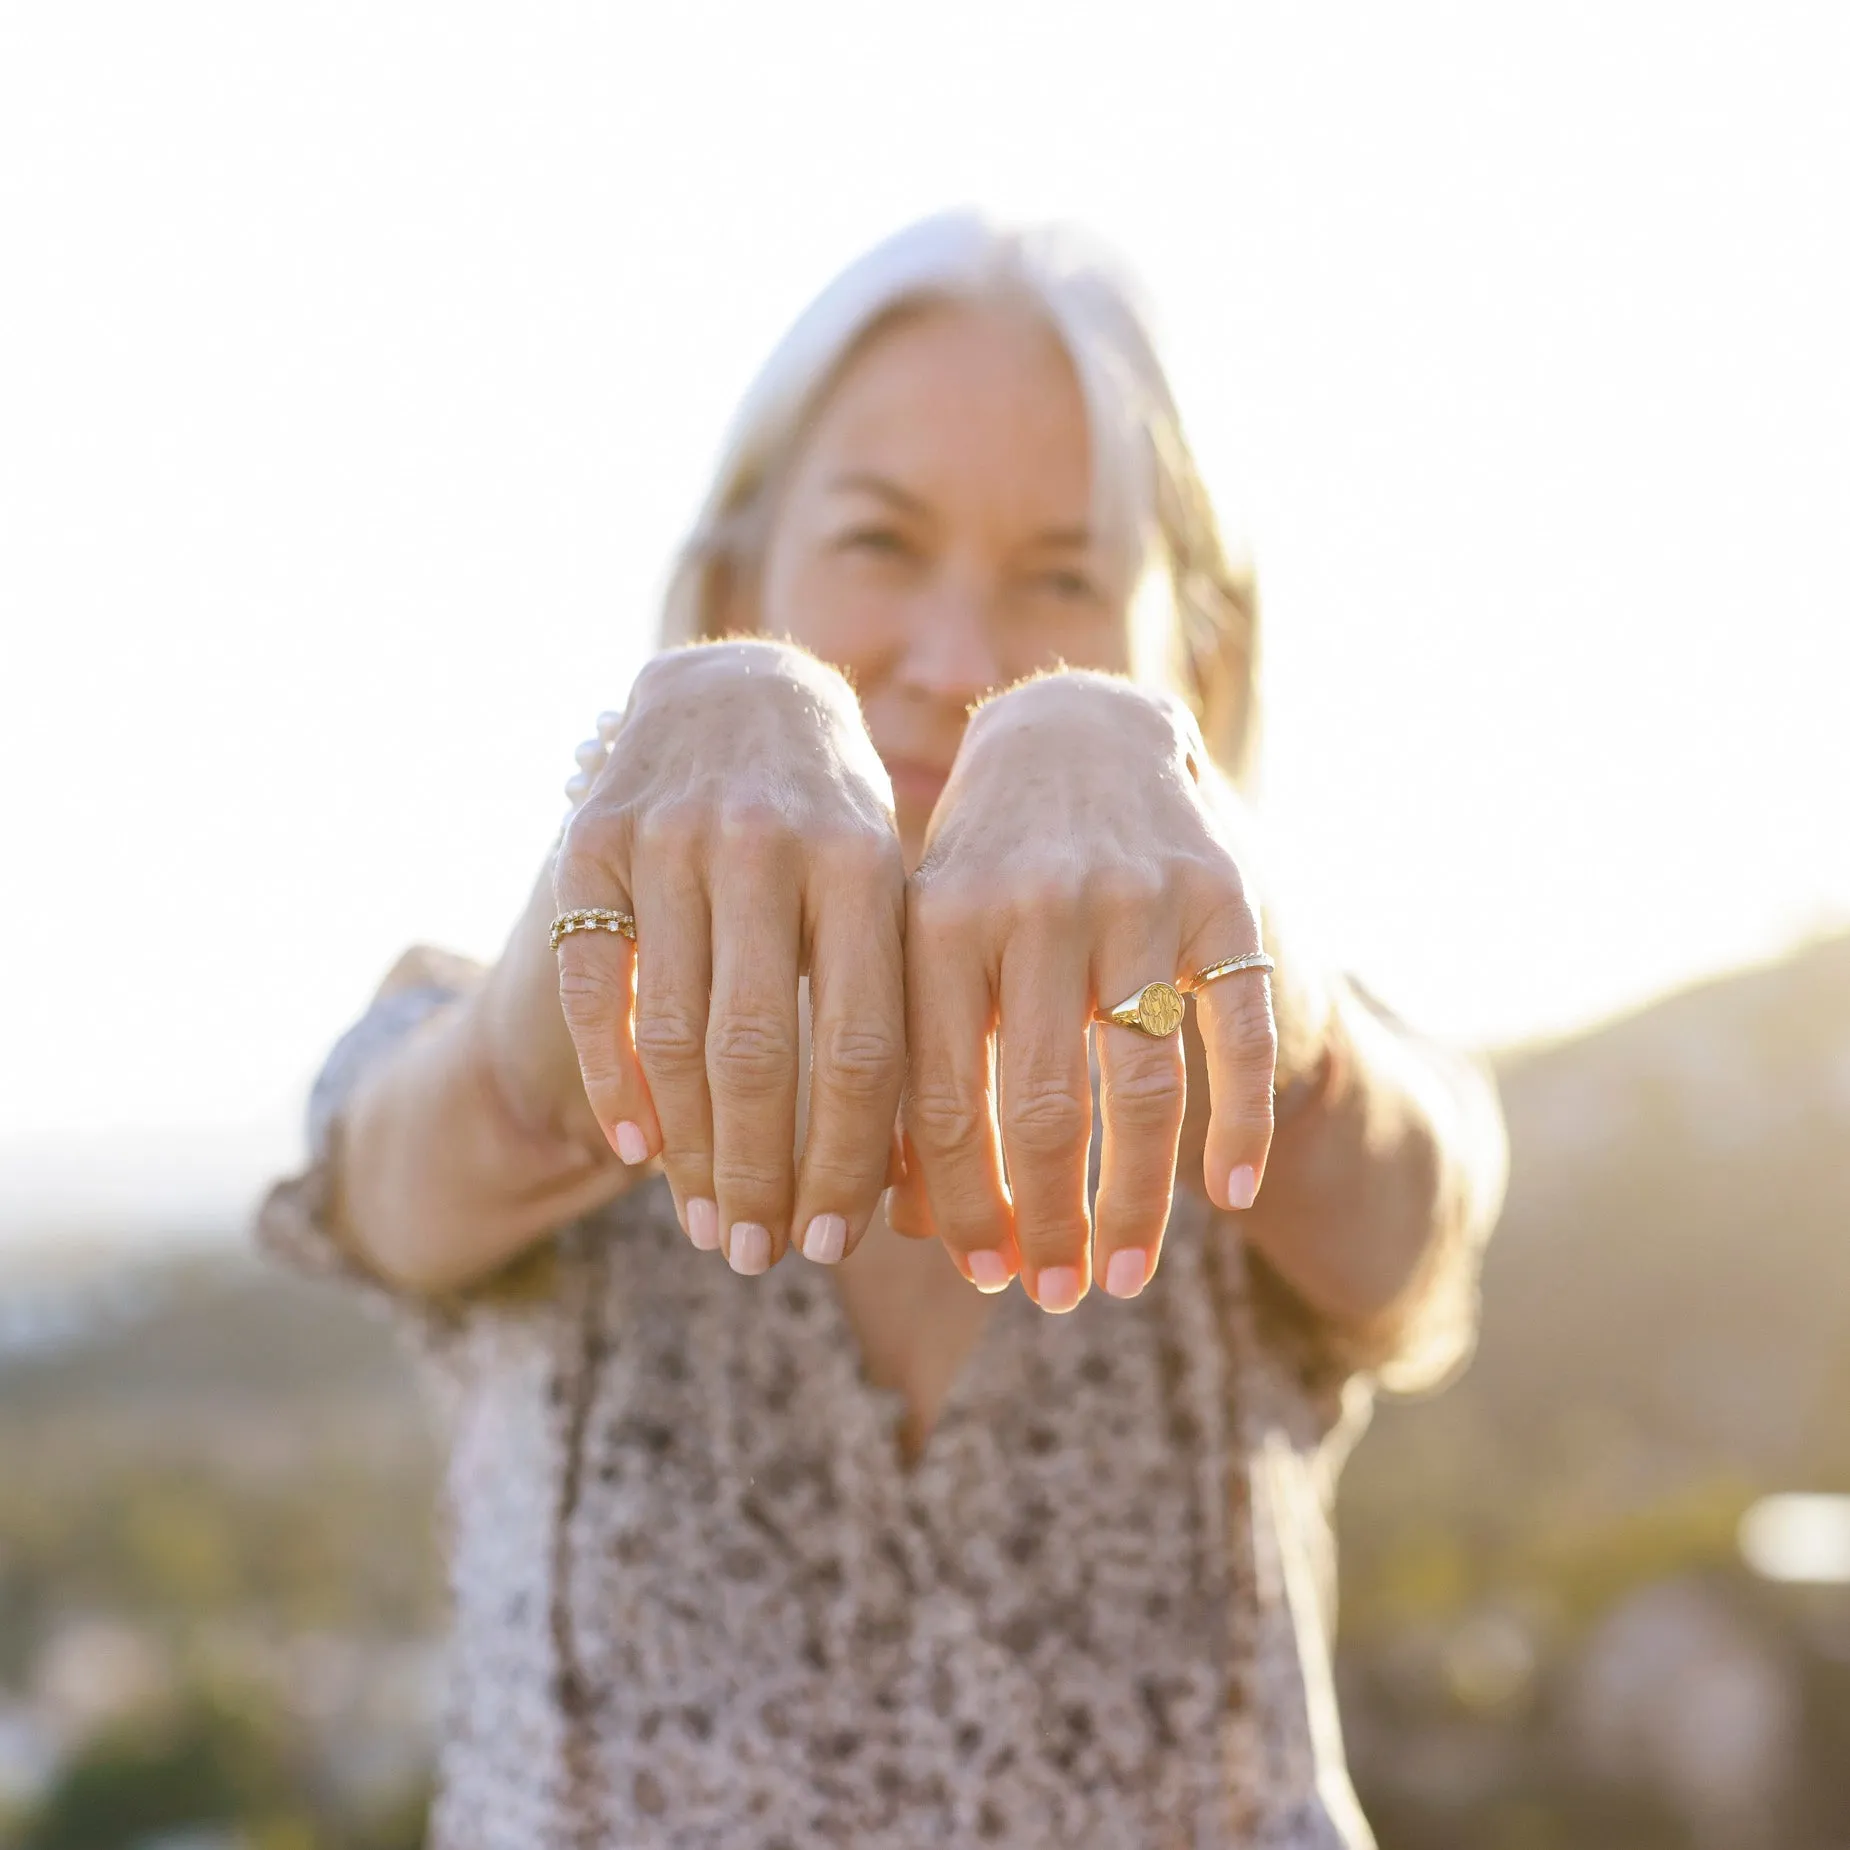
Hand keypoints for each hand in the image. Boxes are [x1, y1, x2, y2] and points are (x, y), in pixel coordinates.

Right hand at [553, 641, 907, 1272]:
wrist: (733, 689)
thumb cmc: (835, 822)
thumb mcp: (887, 882)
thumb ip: (893, 998)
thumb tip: (908, 1179)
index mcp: (864, 861)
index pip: (863, 1048)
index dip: (850, 1159)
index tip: (839, 1243)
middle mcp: (765, 842)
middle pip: (760, 1058)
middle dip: (761, 1178)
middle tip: (761, 1258)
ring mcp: (669, 838)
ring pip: (675, 1036)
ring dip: (689, 1151)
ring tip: (706, 1224)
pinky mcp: (589, 841)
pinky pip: (595, 990)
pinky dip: (613, 1078)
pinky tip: (632, 1148)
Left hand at [891, 672, 1276, 1309]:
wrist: (1082, 736)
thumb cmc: (984, 872)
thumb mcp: (927, 940)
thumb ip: (911, 1058)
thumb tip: (905, 1220)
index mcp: (937, 922)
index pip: (936, 1100)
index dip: (956, 1204)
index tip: (977, 1276)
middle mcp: (1034, 906)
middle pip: (1039, 1109)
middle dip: (1045, 1223)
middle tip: (1053, 1296)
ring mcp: (1135, 899)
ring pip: (1140, 1091)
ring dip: (1137, 1203)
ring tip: (1124, 1276)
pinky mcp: (1222, 896)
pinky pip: (1236, 1036)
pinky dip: (1239, 1125)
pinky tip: (1232, 1196)